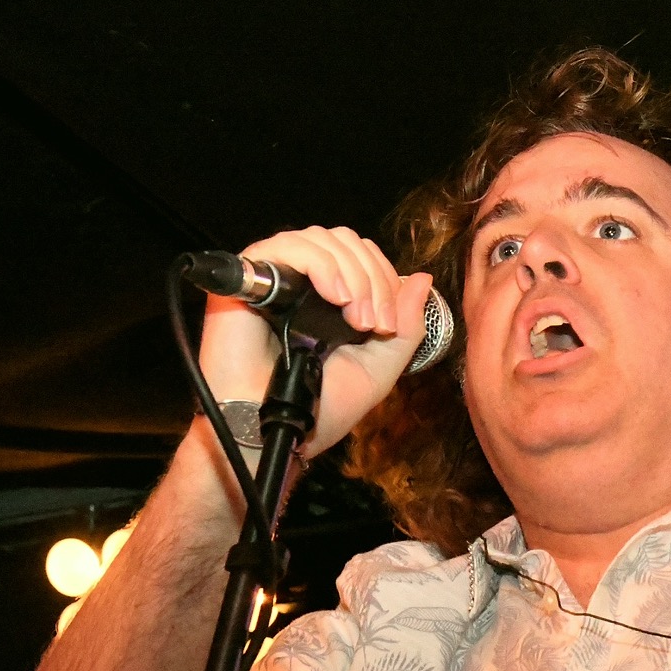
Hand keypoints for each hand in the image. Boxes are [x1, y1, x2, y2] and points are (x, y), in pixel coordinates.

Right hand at [199, 225, 434, 456]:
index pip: (362, 255)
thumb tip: (423, 278)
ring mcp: (274, 277)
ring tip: (356, 319)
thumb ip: (406, 326)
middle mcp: (301, 280)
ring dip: (352, 274)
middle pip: (344, 241)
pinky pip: (286, 246)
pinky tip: (334, 296)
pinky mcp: (247, 279)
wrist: (274, 431)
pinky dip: (320, 264)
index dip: (384, 278)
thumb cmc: (319, 408)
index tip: (388, 325)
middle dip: (372, 278)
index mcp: (329, 296)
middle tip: (374, 324)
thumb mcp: (379, 367)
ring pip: (320, 239)